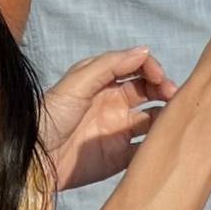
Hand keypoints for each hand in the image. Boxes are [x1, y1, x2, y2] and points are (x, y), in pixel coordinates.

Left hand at [40, 47, 176, 191]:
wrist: (36, 157)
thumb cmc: (51, 115)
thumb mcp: (78, 82)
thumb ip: (111, 65)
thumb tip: (144, 51)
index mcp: (103, 82)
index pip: (137, 68)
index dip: (152, 69)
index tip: (160, 78)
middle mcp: (114, 104)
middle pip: (149, 92)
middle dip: (165, 90)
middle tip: (174, 97)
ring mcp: (118, 131)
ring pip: (152, 120)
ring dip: (166, 116)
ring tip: (174, 118)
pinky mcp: (119, 157)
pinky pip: (145, 150)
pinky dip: (158, 145)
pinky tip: (165, 140)